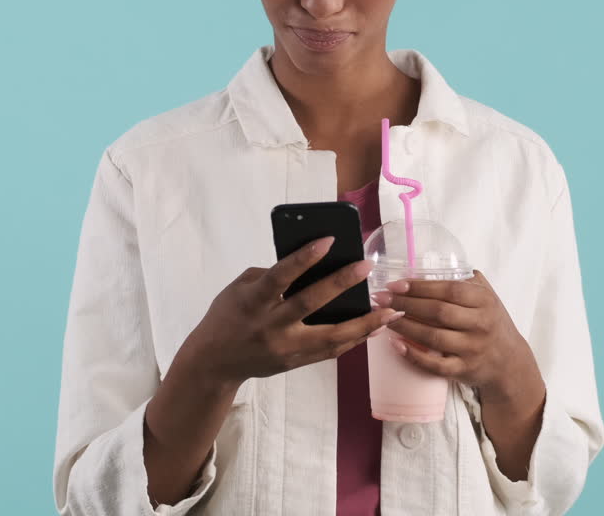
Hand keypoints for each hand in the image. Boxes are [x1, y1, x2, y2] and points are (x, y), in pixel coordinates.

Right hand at [181, 237, 404, 387]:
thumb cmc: (227, 316)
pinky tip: (373, 328)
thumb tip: (310, 266)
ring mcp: (285, 348)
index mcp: (253, 302)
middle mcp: (271, 326)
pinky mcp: (295, 362)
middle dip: (341, 284)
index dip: (304, 258)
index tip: (329, 240)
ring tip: (390, 311)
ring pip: (330, 337)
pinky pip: (330, 352)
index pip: (281, 276)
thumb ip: (270, 276)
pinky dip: (353, 339)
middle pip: (310, 304)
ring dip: (363, 324)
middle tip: (367, 268)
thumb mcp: (239, 288)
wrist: (213, 363)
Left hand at [375, 270, 539, 401]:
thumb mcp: (488, 298)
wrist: (509, 362)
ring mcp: (472, 348)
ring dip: (404, 327)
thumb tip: (433, 265)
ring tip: (384, 318)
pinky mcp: (463, 369)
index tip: (396, 284)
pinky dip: (414, 355)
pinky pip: (435, 365)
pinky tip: (396, 346)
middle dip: (405, 304)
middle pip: (437, 312)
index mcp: (484, 301)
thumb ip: (467, 281)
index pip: (449, 290)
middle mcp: (479, 324)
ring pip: (433, 337)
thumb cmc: (492, 324)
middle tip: (381, 299)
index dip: (420, 287)